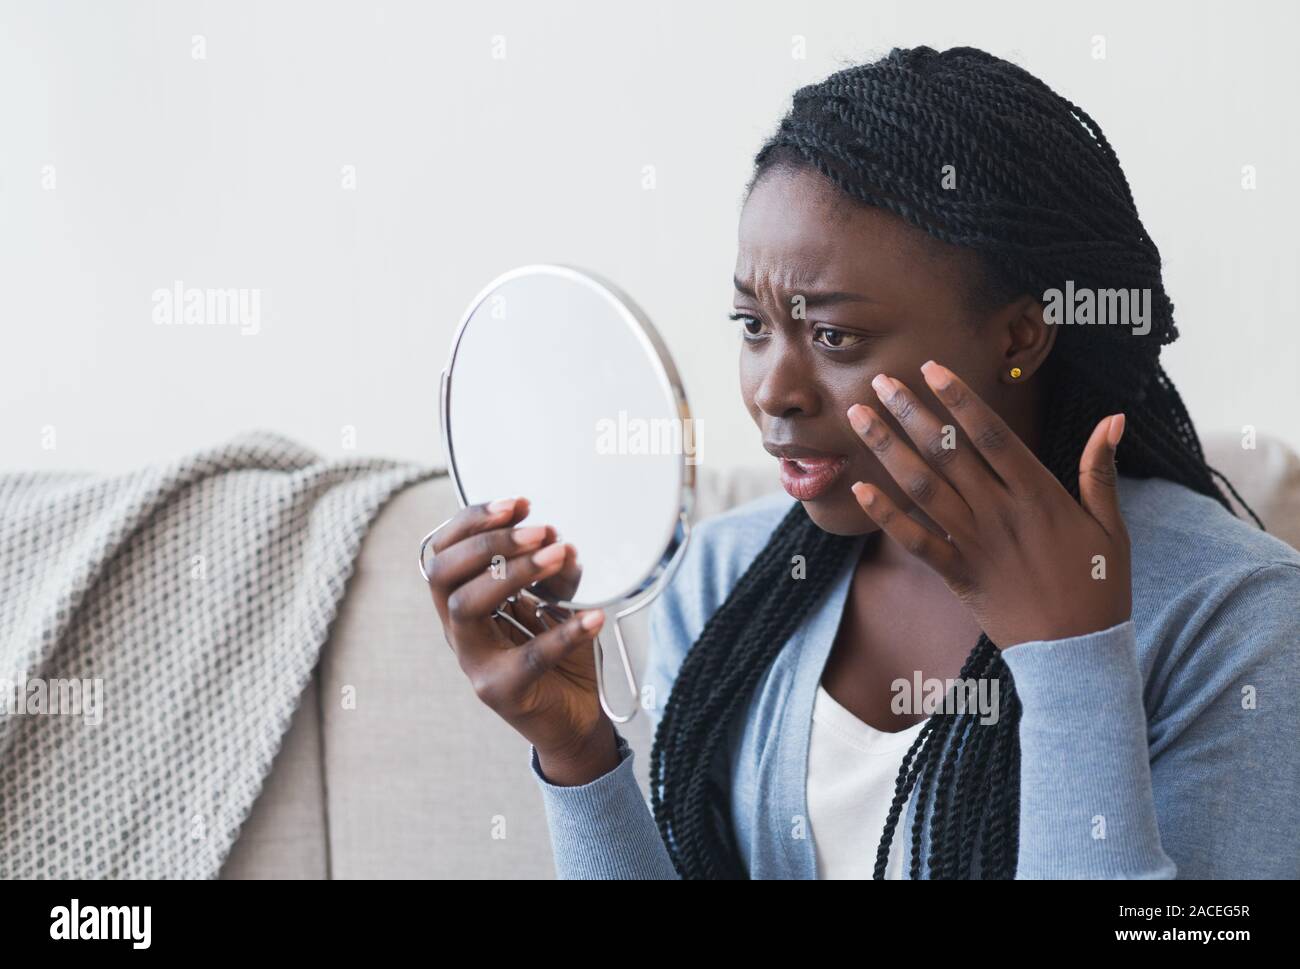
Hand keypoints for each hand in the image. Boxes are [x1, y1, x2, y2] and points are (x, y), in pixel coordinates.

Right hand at [425, 496, 616, 772]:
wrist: (572, 720)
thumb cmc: (558, 657)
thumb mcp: (557, 602)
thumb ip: (555, 573)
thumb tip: (561, 544)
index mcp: (463, 604)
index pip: (441, 553)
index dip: (472, 522)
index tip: (516, 504)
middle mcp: (459, 632)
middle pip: (443, 575)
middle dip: (489, 542)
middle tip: (540, 529)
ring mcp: (475, 663)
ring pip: (467, 607)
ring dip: (514, 573)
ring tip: (560, 556)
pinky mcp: (502, 691)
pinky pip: (529, 655)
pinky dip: (565, 631)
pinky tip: (594, 616)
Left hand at [846, 360, 1131, 649]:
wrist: (1077, 653)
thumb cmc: (1099, 586)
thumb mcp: (1111, 526)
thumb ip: (1100, 470)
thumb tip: (1114, 418)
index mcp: (1038, 495)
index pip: (991, 435)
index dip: (959, 399)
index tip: (931, 368)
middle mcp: (1000, 513)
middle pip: (947, 453)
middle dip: (911, 413)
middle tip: (880, 381)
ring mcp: (974, 543)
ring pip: (923, 487)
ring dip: (888, 450)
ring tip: (859, 418)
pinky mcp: (957, 574)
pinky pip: (915, 540)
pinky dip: (886, 516)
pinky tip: (860, 489)